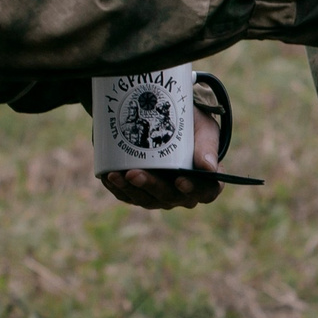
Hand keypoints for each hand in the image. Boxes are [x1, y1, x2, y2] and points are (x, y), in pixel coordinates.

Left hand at [101, 115, 222, 209]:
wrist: (170, 117)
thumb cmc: (193, 125)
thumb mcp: (204, 128)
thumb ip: (207, 145)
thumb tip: (207, 167)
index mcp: (205, 180)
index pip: (205, 192)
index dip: (194, 190)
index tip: (180, 181)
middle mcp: (183, 193)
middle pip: (170, 197)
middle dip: (151, 187)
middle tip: (134, 173)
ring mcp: (161, 194)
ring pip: (147, 200)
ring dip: (131, 189)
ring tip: (116, 175)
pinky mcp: (141, 191)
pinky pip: (129, 196)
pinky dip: (119, 188)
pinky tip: (109, 177)